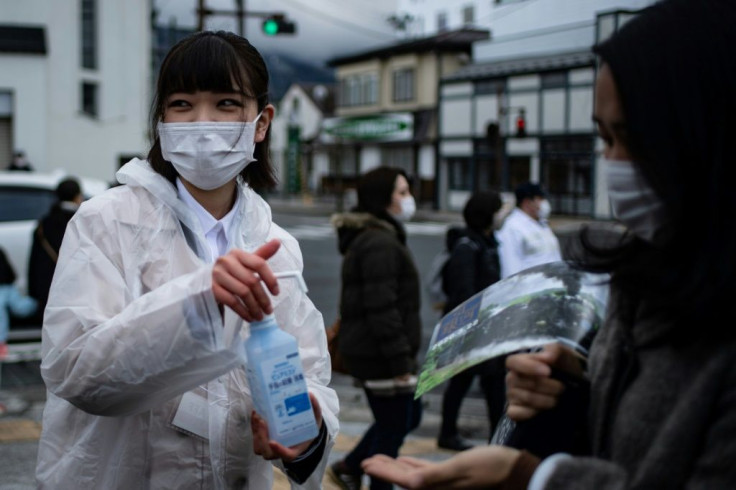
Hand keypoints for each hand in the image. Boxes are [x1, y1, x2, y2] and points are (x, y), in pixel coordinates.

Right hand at [212, 239, 280, 321]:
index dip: (270, 279)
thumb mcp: (246, 263)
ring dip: (254, 307)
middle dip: (263, 298)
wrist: (206, 281)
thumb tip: (278, 242)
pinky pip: (232, 302)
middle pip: (252, 281)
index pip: (259, 264)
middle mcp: (226, 261)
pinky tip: (249, 317)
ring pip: (243, 292)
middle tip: (269, 309)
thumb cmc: (231, 272)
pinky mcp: (212, 288)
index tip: (276, 293)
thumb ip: (262, 254)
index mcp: (238, 254)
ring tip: (260, 315)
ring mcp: (217, 275)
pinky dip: (243, 311)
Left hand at [251, 392, 322, 462]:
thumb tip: (310, 395)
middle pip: (268, 452)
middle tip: (262, 421)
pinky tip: (256, 413)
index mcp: (296, 448)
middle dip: (262, 437)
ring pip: (259, 446)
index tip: (272, 442)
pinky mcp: (264, 439)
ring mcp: (272, 446)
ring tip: (258, 416)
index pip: (288, 455)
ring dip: (256, 432)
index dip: (279, 450)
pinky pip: (256, 437)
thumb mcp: (316, 417)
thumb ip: (314, 407)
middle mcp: (282, 450)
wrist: (303, 427)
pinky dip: (254, 426)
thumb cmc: (310, 425)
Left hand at [361, 445, 520, 488]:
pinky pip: (426, 472)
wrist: (513, 471)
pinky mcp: (452, 477)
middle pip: (404, 480)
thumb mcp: (460, 468)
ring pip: (413, 476)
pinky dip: (413, 466)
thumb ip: (433, 476)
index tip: (365, 462)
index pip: (402, 481)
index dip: (383, 472)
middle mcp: (437, 489)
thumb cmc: (490, 468)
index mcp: (435, 488)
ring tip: (381, 459)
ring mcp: (444, 484)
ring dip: (396, 467)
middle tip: (366, 460)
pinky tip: (406, 461)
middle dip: (385, 470)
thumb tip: (411, 484)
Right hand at [505, 343, 583, 420]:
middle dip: (548, 386)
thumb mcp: (564, 355)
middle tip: (562, 387)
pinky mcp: (513, 411)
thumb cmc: (564, 368)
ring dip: (547, 400)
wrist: (573, 388)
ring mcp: (512, 395)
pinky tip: (543, 410)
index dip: (528, 367)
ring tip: (557, 398)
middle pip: (524, 382)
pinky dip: (532, 413)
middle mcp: (512, 378)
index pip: (513, 362)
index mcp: (520, 361)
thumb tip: (546, 356)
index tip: (548, 372)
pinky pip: (517, 413)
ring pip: (526, 398)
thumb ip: (555, 350)